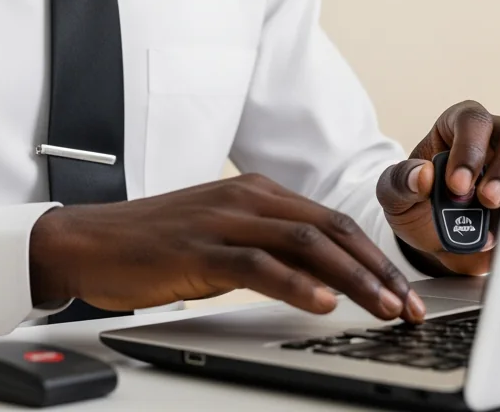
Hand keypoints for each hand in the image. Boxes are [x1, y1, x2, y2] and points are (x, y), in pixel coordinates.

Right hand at [30, 173, 425, 322]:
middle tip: (408, 304)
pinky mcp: (198, 247)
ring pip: (303, 243)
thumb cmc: (157, 242)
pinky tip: (322, 304)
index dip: (373, 255)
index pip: (330, 221)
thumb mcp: (222, 236)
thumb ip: (267, 246)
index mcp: (257, 192)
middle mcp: (246, 198)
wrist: (92, 239)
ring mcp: (222, 219)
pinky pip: (257, 263)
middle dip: (376, 268)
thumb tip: (319, 279)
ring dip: (351, 278)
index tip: (402, 289)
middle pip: (328, 229)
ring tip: (383, 307)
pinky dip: (295, 284)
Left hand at [375, 101, 499, 275]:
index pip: (470, 121)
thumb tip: (423, 174)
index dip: (468, 149)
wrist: (434, 241)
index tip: (457, 185)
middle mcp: (491, 138)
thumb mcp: (393, 194)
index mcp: (455, 126)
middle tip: (487, 199)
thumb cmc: (415, 204)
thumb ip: (400, 181)